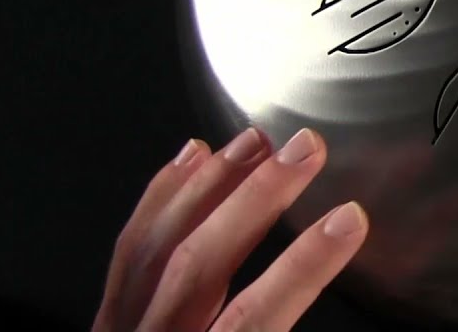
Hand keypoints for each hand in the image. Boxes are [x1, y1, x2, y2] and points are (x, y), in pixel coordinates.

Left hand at [93, 128, 368, 331]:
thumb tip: (349, 312)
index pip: (253, 321)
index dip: (304, 266)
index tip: (351, 218)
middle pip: (199, 265)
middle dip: (257, 199)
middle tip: (306, 151)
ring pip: (157, 246)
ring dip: (211, 184)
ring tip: (256, 142)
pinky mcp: (106, 321)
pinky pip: (127, 247)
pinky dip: (161, 196)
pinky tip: (189, 159)